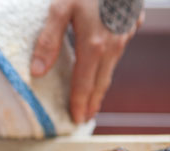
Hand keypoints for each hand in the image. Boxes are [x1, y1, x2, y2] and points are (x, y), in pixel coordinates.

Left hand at [30, 0, 143, 122]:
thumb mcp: (60, 8)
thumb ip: (48, 41)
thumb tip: (37, 73)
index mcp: (94, 46)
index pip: (83, 84)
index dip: (78, 103)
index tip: (76, 119)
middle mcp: (113, 45)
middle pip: (101, 82)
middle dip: (92, 102)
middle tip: (85, 118)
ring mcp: (125, 35)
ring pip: (111, 68)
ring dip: (101, 86)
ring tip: (93, 99)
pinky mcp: (132, 24)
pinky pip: (118, 53)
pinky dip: (108, 66)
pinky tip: (103, 68)